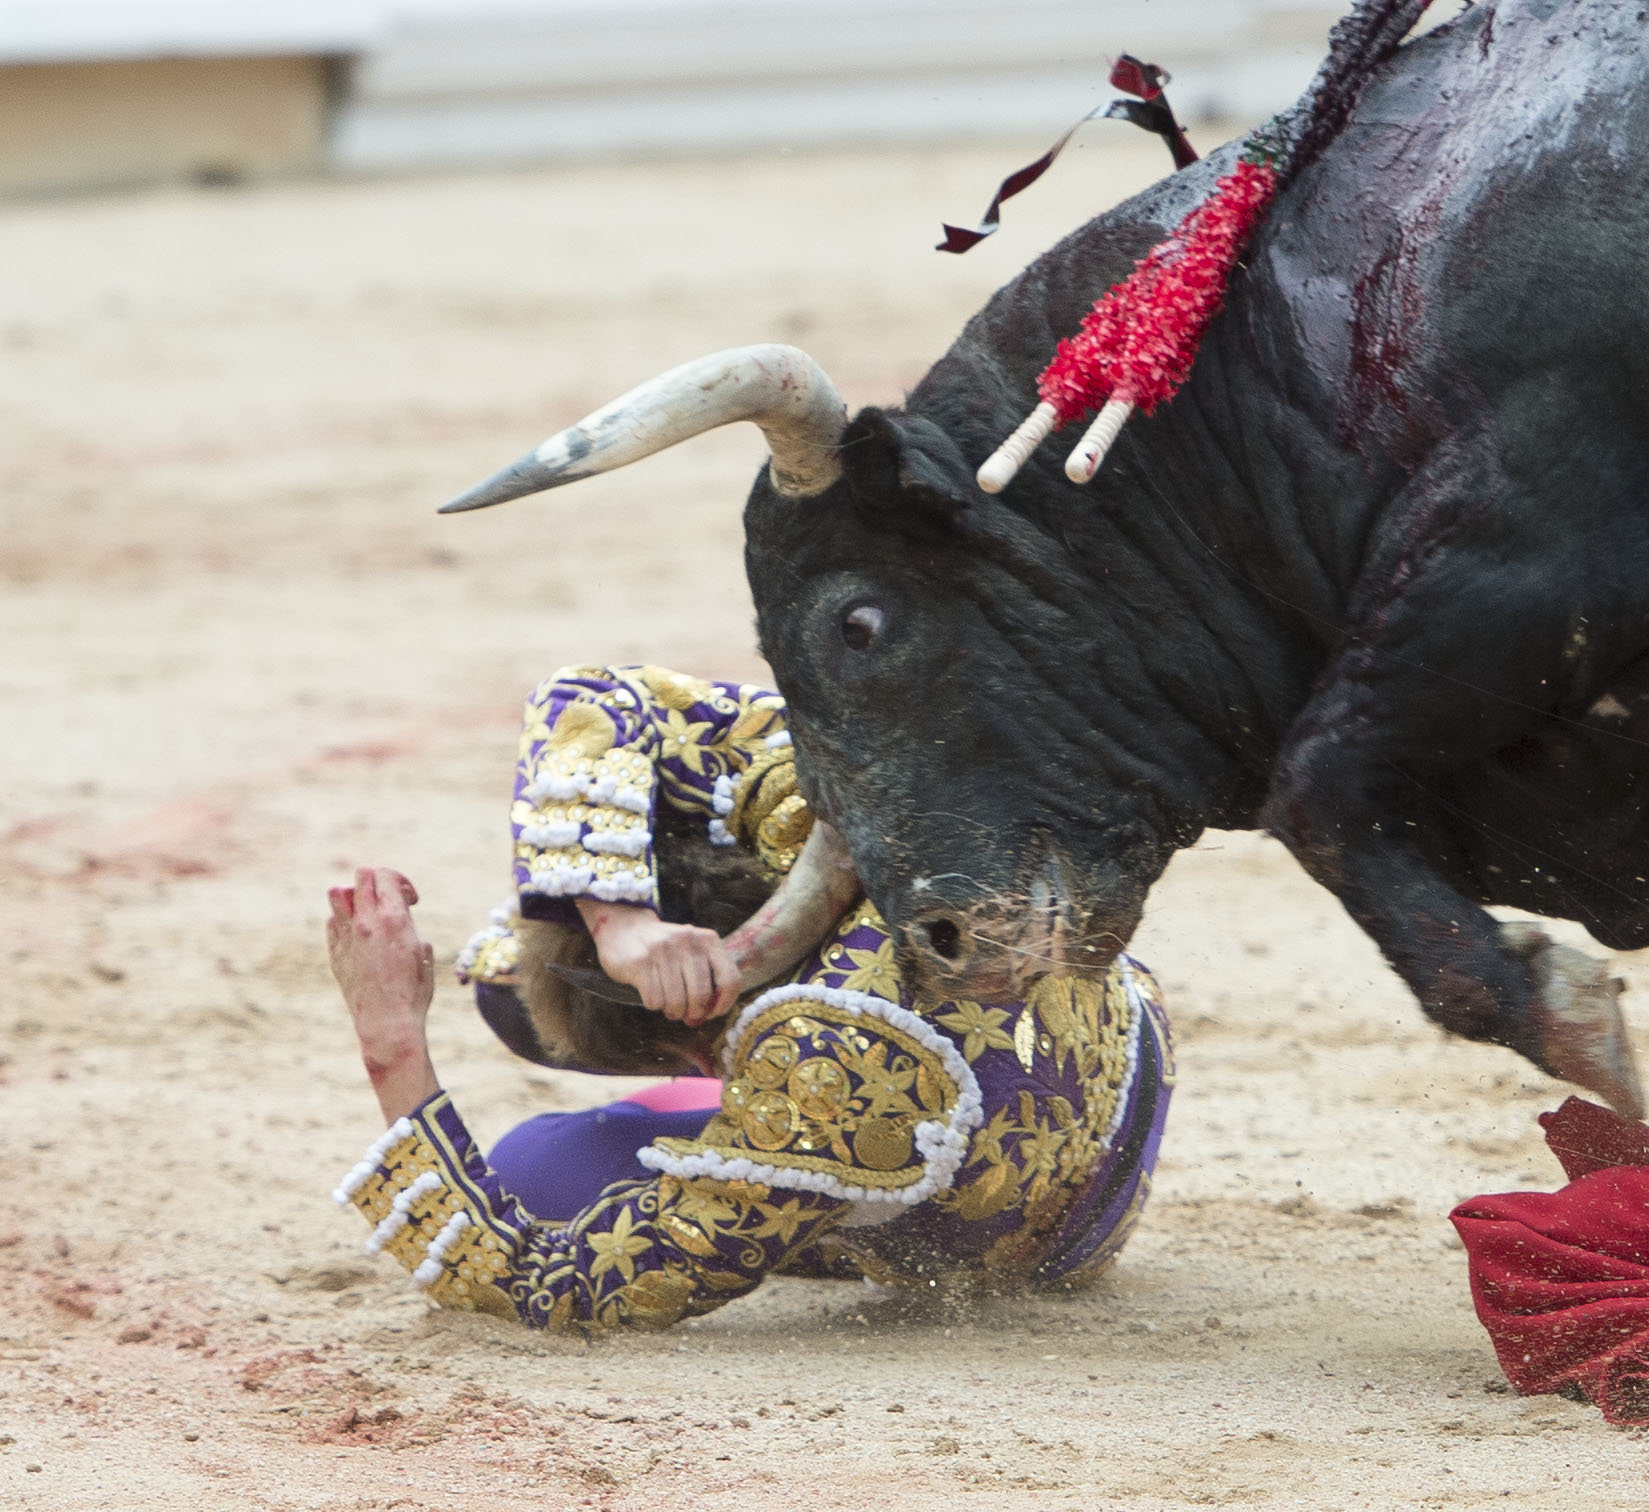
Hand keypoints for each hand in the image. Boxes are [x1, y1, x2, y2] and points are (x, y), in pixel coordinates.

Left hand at [327, 866, 438, 1122]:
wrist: (387, 1024)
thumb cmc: (414, 990)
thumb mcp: (423, 950)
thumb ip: (408, 923)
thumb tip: (398, 909)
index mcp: (393, 919)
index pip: (385, 874)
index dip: (400, 880)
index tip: (410, 899)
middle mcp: (366, 923)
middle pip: (361, 875)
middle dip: (378, 880)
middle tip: (390, 899)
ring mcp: (346, 937)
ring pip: (338, 893)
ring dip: (355, 896)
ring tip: (369, 912)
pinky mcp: (335, 953)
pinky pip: (332, 922)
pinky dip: (345, 920)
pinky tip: (361, 936)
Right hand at [575, 900, 740, 1025]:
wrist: (624, 928)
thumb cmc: (664, 948)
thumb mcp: (692, 950)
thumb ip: (708, 975)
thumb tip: (711, 1012)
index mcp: (708, 940)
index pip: (730, 979)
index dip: (724, 1003)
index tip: (712, 1013)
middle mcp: (687, 942)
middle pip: (701, 994)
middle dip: (694, 1012)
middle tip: (687, 1016)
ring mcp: (663, 950)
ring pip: (676, 1000)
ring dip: (673, 1011)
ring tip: (669, 1008)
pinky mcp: (640, 961)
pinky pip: (654, 999)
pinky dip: (654, 1005)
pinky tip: (653, 996)